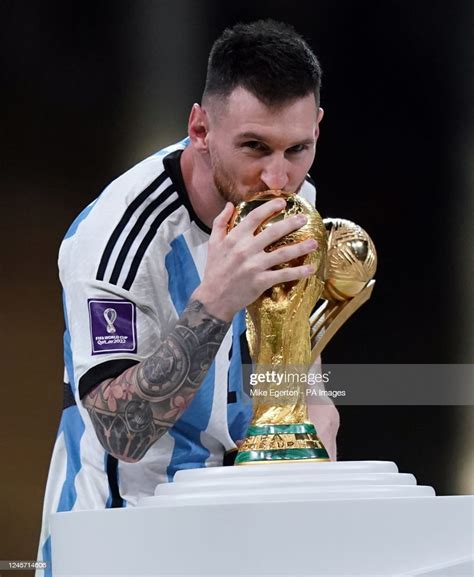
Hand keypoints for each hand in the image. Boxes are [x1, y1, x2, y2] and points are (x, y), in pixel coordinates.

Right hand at [192, 199, 317, 320]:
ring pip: (282, 253)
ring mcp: (254, 266)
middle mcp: (245, 250)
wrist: (213, 298)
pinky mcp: (261, 281)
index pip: (254, 217)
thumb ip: (220, 222)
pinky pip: (283, 275)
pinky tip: (310, 269)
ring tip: (314, 243)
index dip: (269, 208)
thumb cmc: (214, 270)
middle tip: (304, 218)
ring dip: (300, 247)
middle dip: (291, 223)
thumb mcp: (213, 244)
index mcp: (234, 238)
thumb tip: (230, 205)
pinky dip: (298, 272)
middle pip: (273, 232)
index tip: (282, 203)